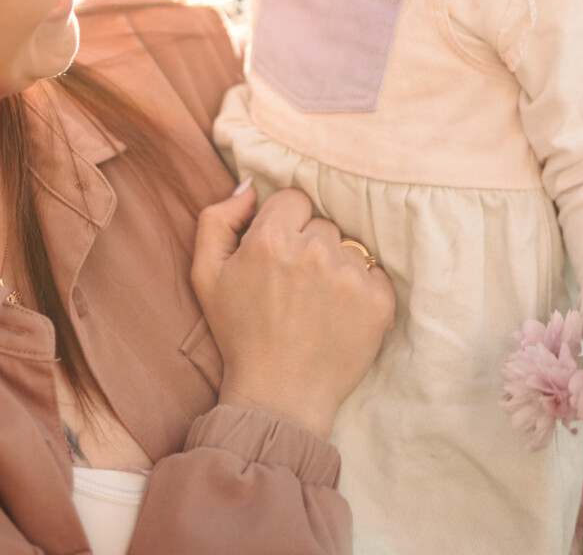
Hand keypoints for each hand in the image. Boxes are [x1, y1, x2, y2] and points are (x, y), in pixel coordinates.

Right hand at [191, 182, 394, 437]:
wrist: (278, 397)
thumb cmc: (239, 334)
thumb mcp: (205, 273)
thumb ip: (218, 218)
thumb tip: (250, 185)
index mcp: (270, 238)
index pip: (293, 199)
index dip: (284, 224)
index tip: (279, 253)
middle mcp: (313, 250)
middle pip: (322, 223)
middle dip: (309, 245)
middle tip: (294, 285)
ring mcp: (349, 275)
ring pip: (347, 247)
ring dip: (335, 267)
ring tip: (316, 303)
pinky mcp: (378, 301)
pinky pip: (374, 272)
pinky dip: (360, 289)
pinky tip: (339, 314)